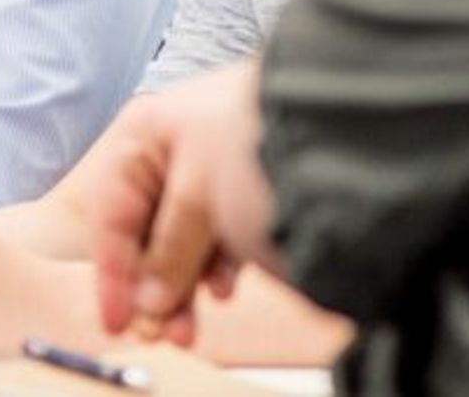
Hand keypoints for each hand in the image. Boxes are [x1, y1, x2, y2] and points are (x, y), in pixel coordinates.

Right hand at [83, 61, 271, 345]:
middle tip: (157, 332)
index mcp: (146, 136)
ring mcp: (215, 176)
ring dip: (183, 289)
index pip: (112, 214)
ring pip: (185, 244)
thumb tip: (147, 300)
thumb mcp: (200, 198)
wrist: (357, 136)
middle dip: (151, 287)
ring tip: (188, 328)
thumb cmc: (262, 144)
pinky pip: (220, 244)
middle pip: (148, 232)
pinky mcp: (250, 199)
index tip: (114, 320)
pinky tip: (224, 291)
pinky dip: (217, 272)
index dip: (111, 272)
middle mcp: (176, 153)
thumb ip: (168, 251)